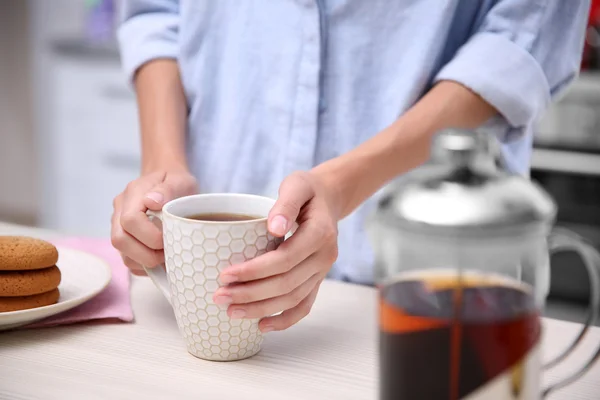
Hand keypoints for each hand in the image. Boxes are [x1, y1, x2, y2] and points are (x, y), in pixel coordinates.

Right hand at [111, 169, 197, 274]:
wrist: (168, 182)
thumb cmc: (176, 182)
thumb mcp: (179, 180)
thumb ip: (167, 189)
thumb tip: (152, 201)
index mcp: (133, 193)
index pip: (130, 220)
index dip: (150, 236)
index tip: (170, 238)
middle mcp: (120, 209)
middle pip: (119, 240)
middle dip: (146, 254)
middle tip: (168, 254)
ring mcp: (118, 224)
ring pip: (122, 253)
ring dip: (145, 261)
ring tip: (166, 256)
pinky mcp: (124, 238)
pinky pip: (128, 259)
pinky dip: (144, 265)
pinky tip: (160, 259)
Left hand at [213, 171, 339, 332]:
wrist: (328, 199)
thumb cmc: (306, 190)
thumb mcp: (297, 185)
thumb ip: (285, 203)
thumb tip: (273, 227)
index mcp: (320, 234)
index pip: (285, 259)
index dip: (254, 271)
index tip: (225, 274)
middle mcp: (324, 257)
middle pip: (286, 284)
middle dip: (251, 294)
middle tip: (219, 296)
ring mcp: (322, 271)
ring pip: (293, 299)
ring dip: (262, 309)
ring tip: (231, 312)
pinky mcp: (317, 279)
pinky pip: (304, 305)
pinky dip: (285, 319)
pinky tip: (261, 325)